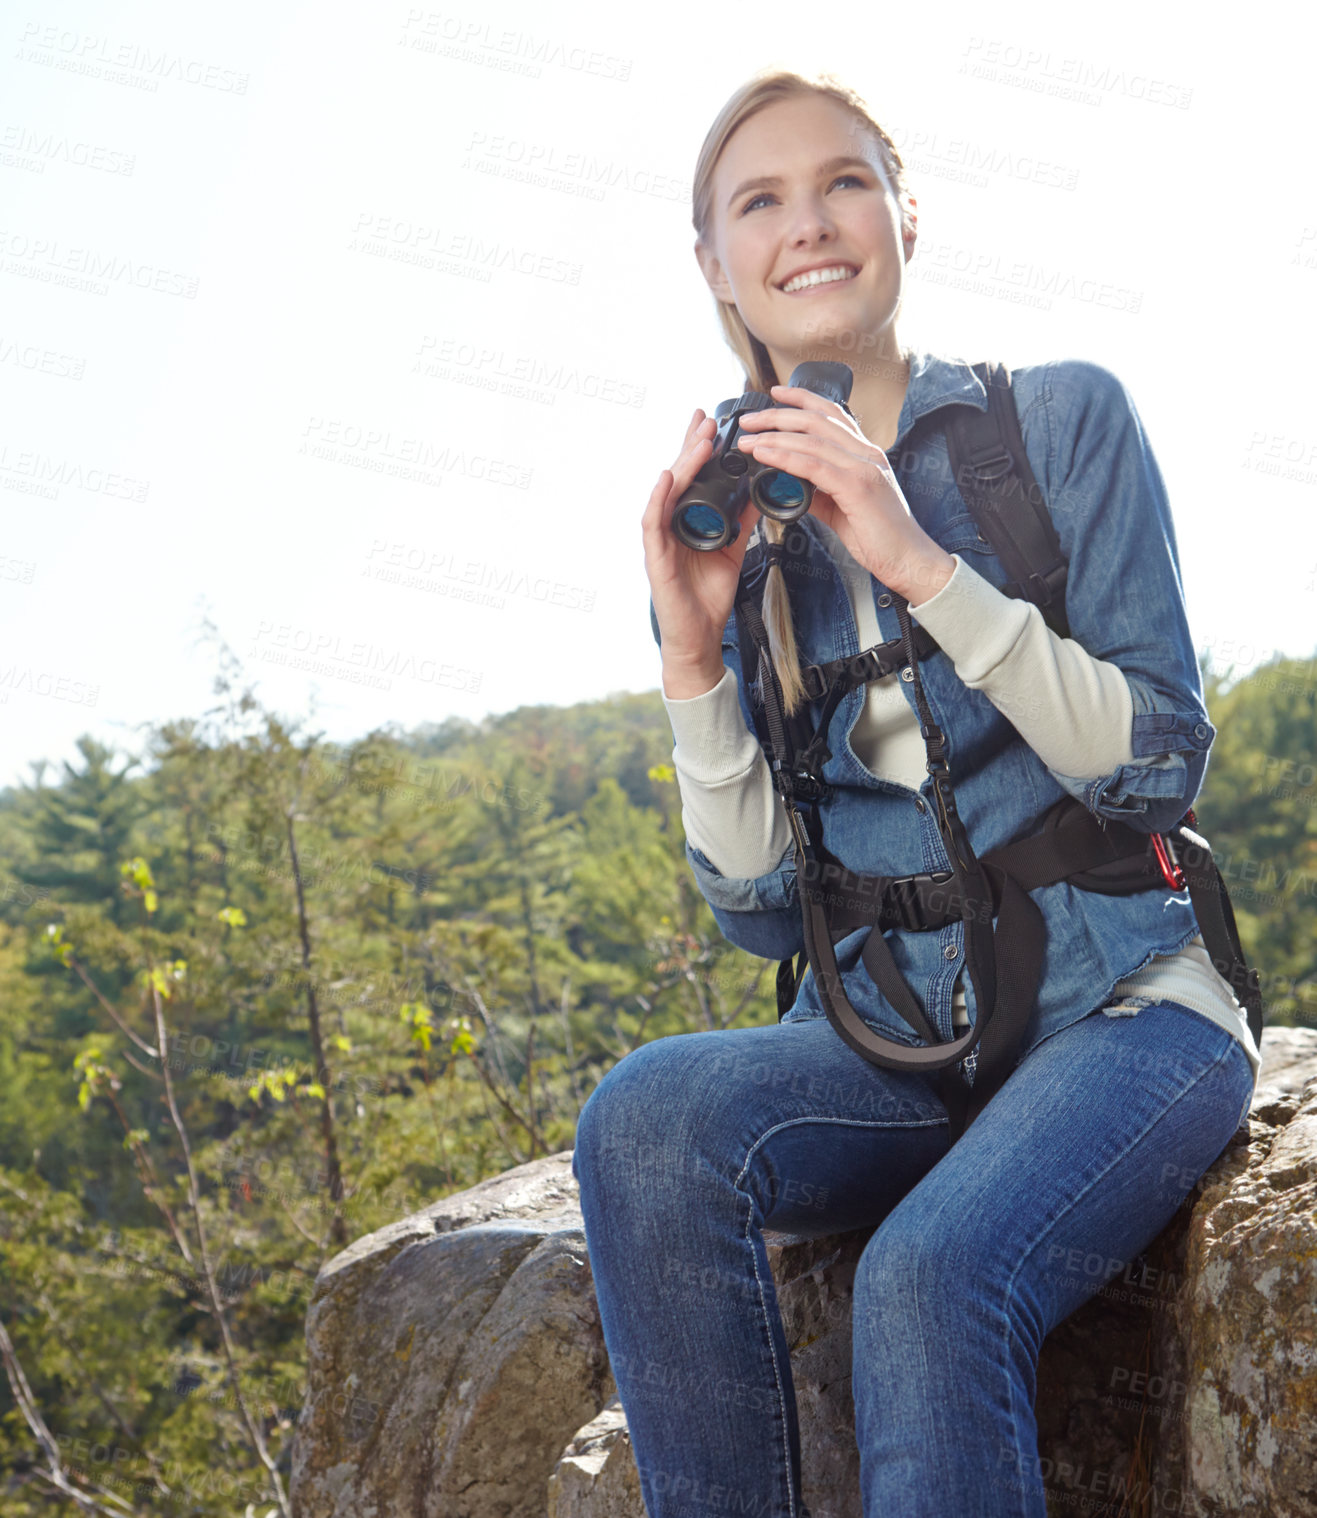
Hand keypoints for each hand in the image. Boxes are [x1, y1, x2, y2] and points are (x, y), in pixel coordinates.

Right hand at [642, 407, 759, 695]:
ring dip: (682, 464)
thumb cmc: (708, 595)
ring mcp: (659, 538)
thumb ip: (744, 520)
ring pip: (666, 492)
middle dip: (692, 446)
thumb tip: (764, 490)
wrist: (700, 636)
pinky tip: (667, 478)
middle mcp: (669, 523)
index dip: (699, 448)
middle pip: (678, 476)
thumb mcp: (734, 548)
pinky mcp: (654, 557)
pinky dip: (658, 499)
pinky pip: (652, 522)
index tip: (712, 422)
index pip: (692, 476)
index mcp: (687, 519)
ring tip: (698, 441)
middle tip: (707, 421)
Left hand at [735, 384, 954, 603]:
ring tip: (748, 440)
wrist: (908, 559)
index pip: (832, 413)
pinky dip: (786, 457)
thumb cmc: (879, 536)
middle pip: (817, 419)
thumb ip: (818, 492)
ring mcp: (864, 467)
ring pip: (813, 439)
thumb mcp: (842, 508)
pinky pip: (815, 466)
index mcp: (865, 453)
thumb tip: (790, 486)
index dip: (802, 398)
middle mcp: (866, 453)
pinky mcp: (858, 487)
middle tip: (748, 420)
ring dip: (774, 437)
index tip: (775, 393)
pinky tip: (765, 455)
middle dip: (778, 415)